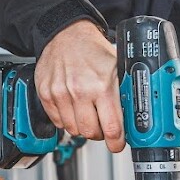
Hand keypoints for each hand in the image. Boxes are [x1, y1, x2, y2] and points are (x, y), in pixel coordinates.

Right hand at [36, 20, 125, 152]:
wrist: (66, 34)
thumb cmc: (92, 50)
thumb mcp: (117, 67)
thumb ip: (124, 93)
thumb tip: (133, 118)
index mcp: (102, 85)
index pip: (111, 128)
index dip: (116, 142)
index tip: (117, 144)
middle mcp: (80, 91)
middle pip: (90, 133)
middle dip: (99, 133)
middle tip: (102, 125)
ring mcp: (60, 93)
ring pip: (73, 130)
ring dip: (82, 126)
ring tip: (87, 112)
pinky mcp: (46, 94)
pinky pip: (58, 122)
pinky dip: (66, 119)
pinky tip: (73, 106)